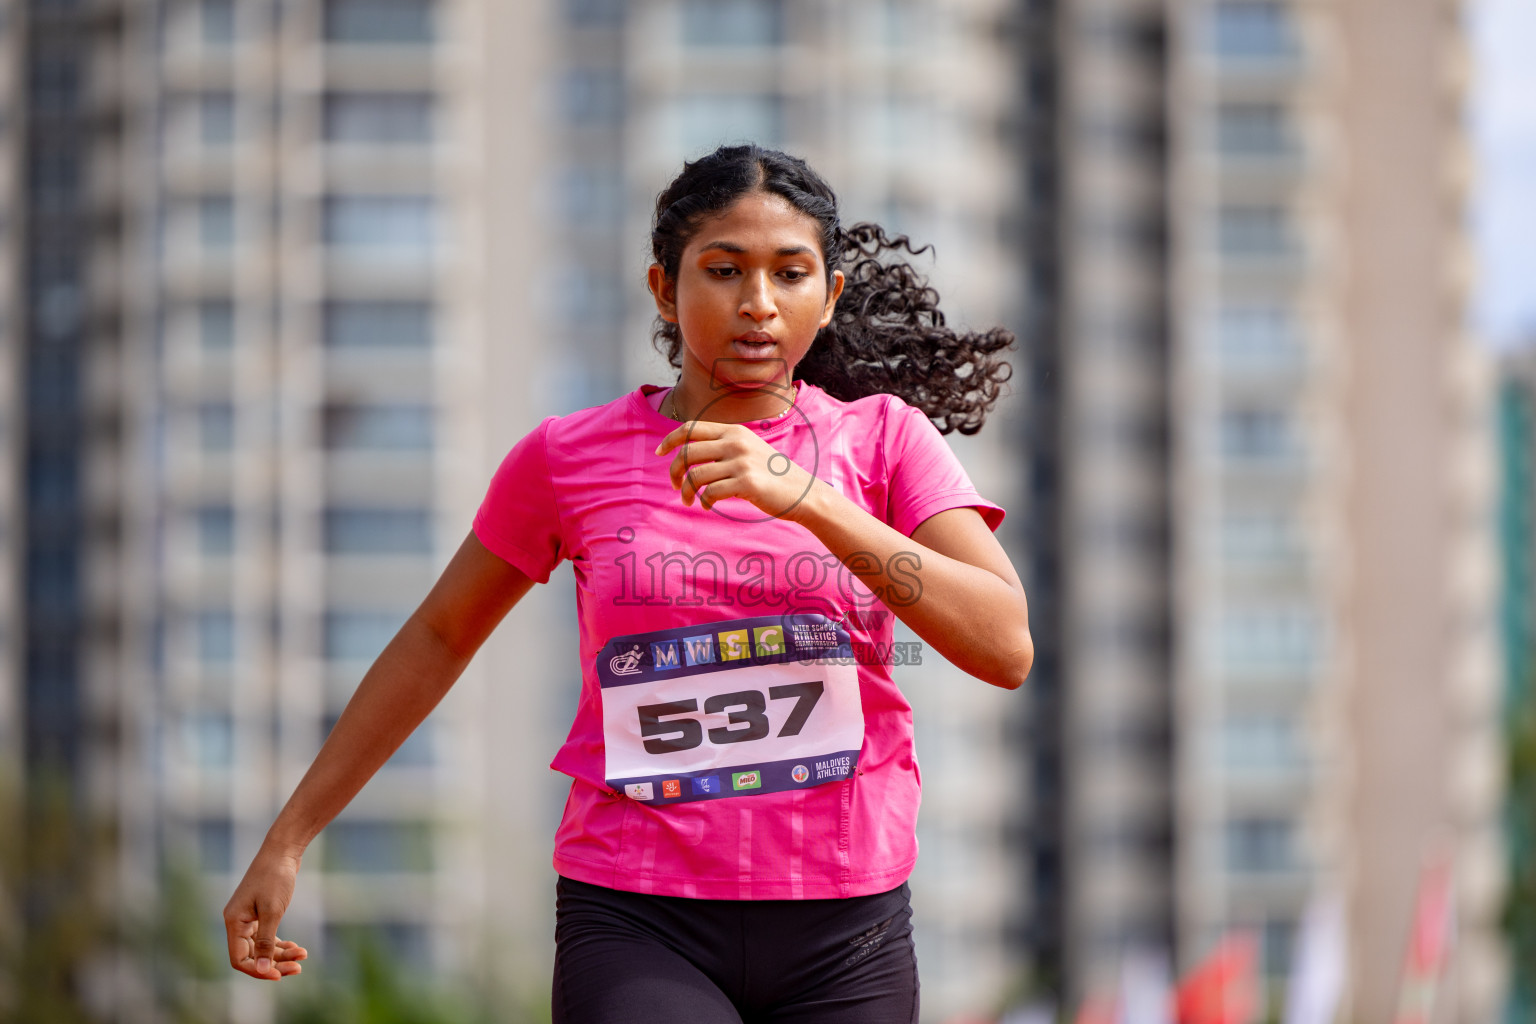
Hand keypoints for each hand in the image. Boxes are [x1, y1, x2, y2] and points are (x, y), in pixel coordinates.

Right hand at [223, 845, 308, 979]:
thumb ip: (265, 942)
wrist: (283, 850)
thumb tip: (261, 970)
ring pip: (262, 947)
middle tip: (298, 967)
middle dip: (274, 963)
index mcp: (234, 922)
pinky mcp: (260, 913)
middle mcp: (237, 922)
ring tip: (303, 955)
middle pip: (252, 955)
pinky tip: (296, 948)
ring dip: (281, 954)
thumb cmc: (275, 877)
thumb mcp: (272, 911)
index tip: (279, 976)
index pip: (239, 959)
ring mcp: (248, 918)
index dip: (257, 970)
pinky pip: (267, 937)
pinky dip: (281, 944)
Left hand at [655, 419, 816, 519]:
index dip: (670, 439)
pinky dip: (704, 502)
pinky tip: (708, 506)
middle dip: (674, 472)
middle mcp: (736, 442)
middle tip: (674, 487)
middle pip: (687, 453)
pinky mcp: (746, 483)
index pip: (691, 428)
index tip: (660, 453)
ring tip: (689, 501)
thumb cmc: (771, 474)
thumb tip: (688, 454)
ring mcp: (741, 462)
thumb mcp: (748, 449)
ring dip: (686, 491)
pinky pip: (710, 492)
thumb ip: (723, 446)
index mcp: (734, 431)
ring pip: (695, 476)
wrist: (802, 492)